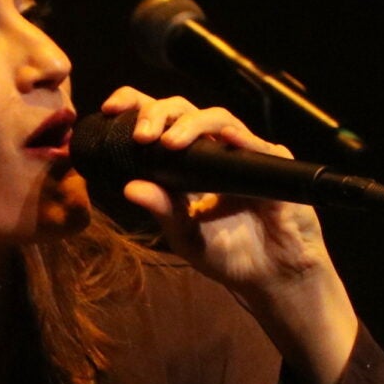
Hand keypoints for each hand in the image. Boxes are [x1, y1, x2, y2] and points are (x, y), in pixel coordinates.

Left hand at [100, 88, 358, 383]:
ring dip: (190, 124)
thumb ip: (162, 211)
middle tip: (141, 135)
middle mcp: (213, 150)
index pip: (160, 121)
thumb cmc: (229, 254)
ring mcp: (243, 153)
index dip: (137, 106)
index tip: (111, 109)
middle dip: (158, 113)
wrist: (271, 277)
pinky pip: (253, 141)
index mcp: (186, 162)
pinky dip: (235, 137)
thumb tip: (129, 188)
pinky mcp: (271, 162)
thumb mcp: (185, 235)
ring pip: (216, 117)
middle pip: (183, 109)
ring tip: (168, 143)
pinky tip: (221, 139)